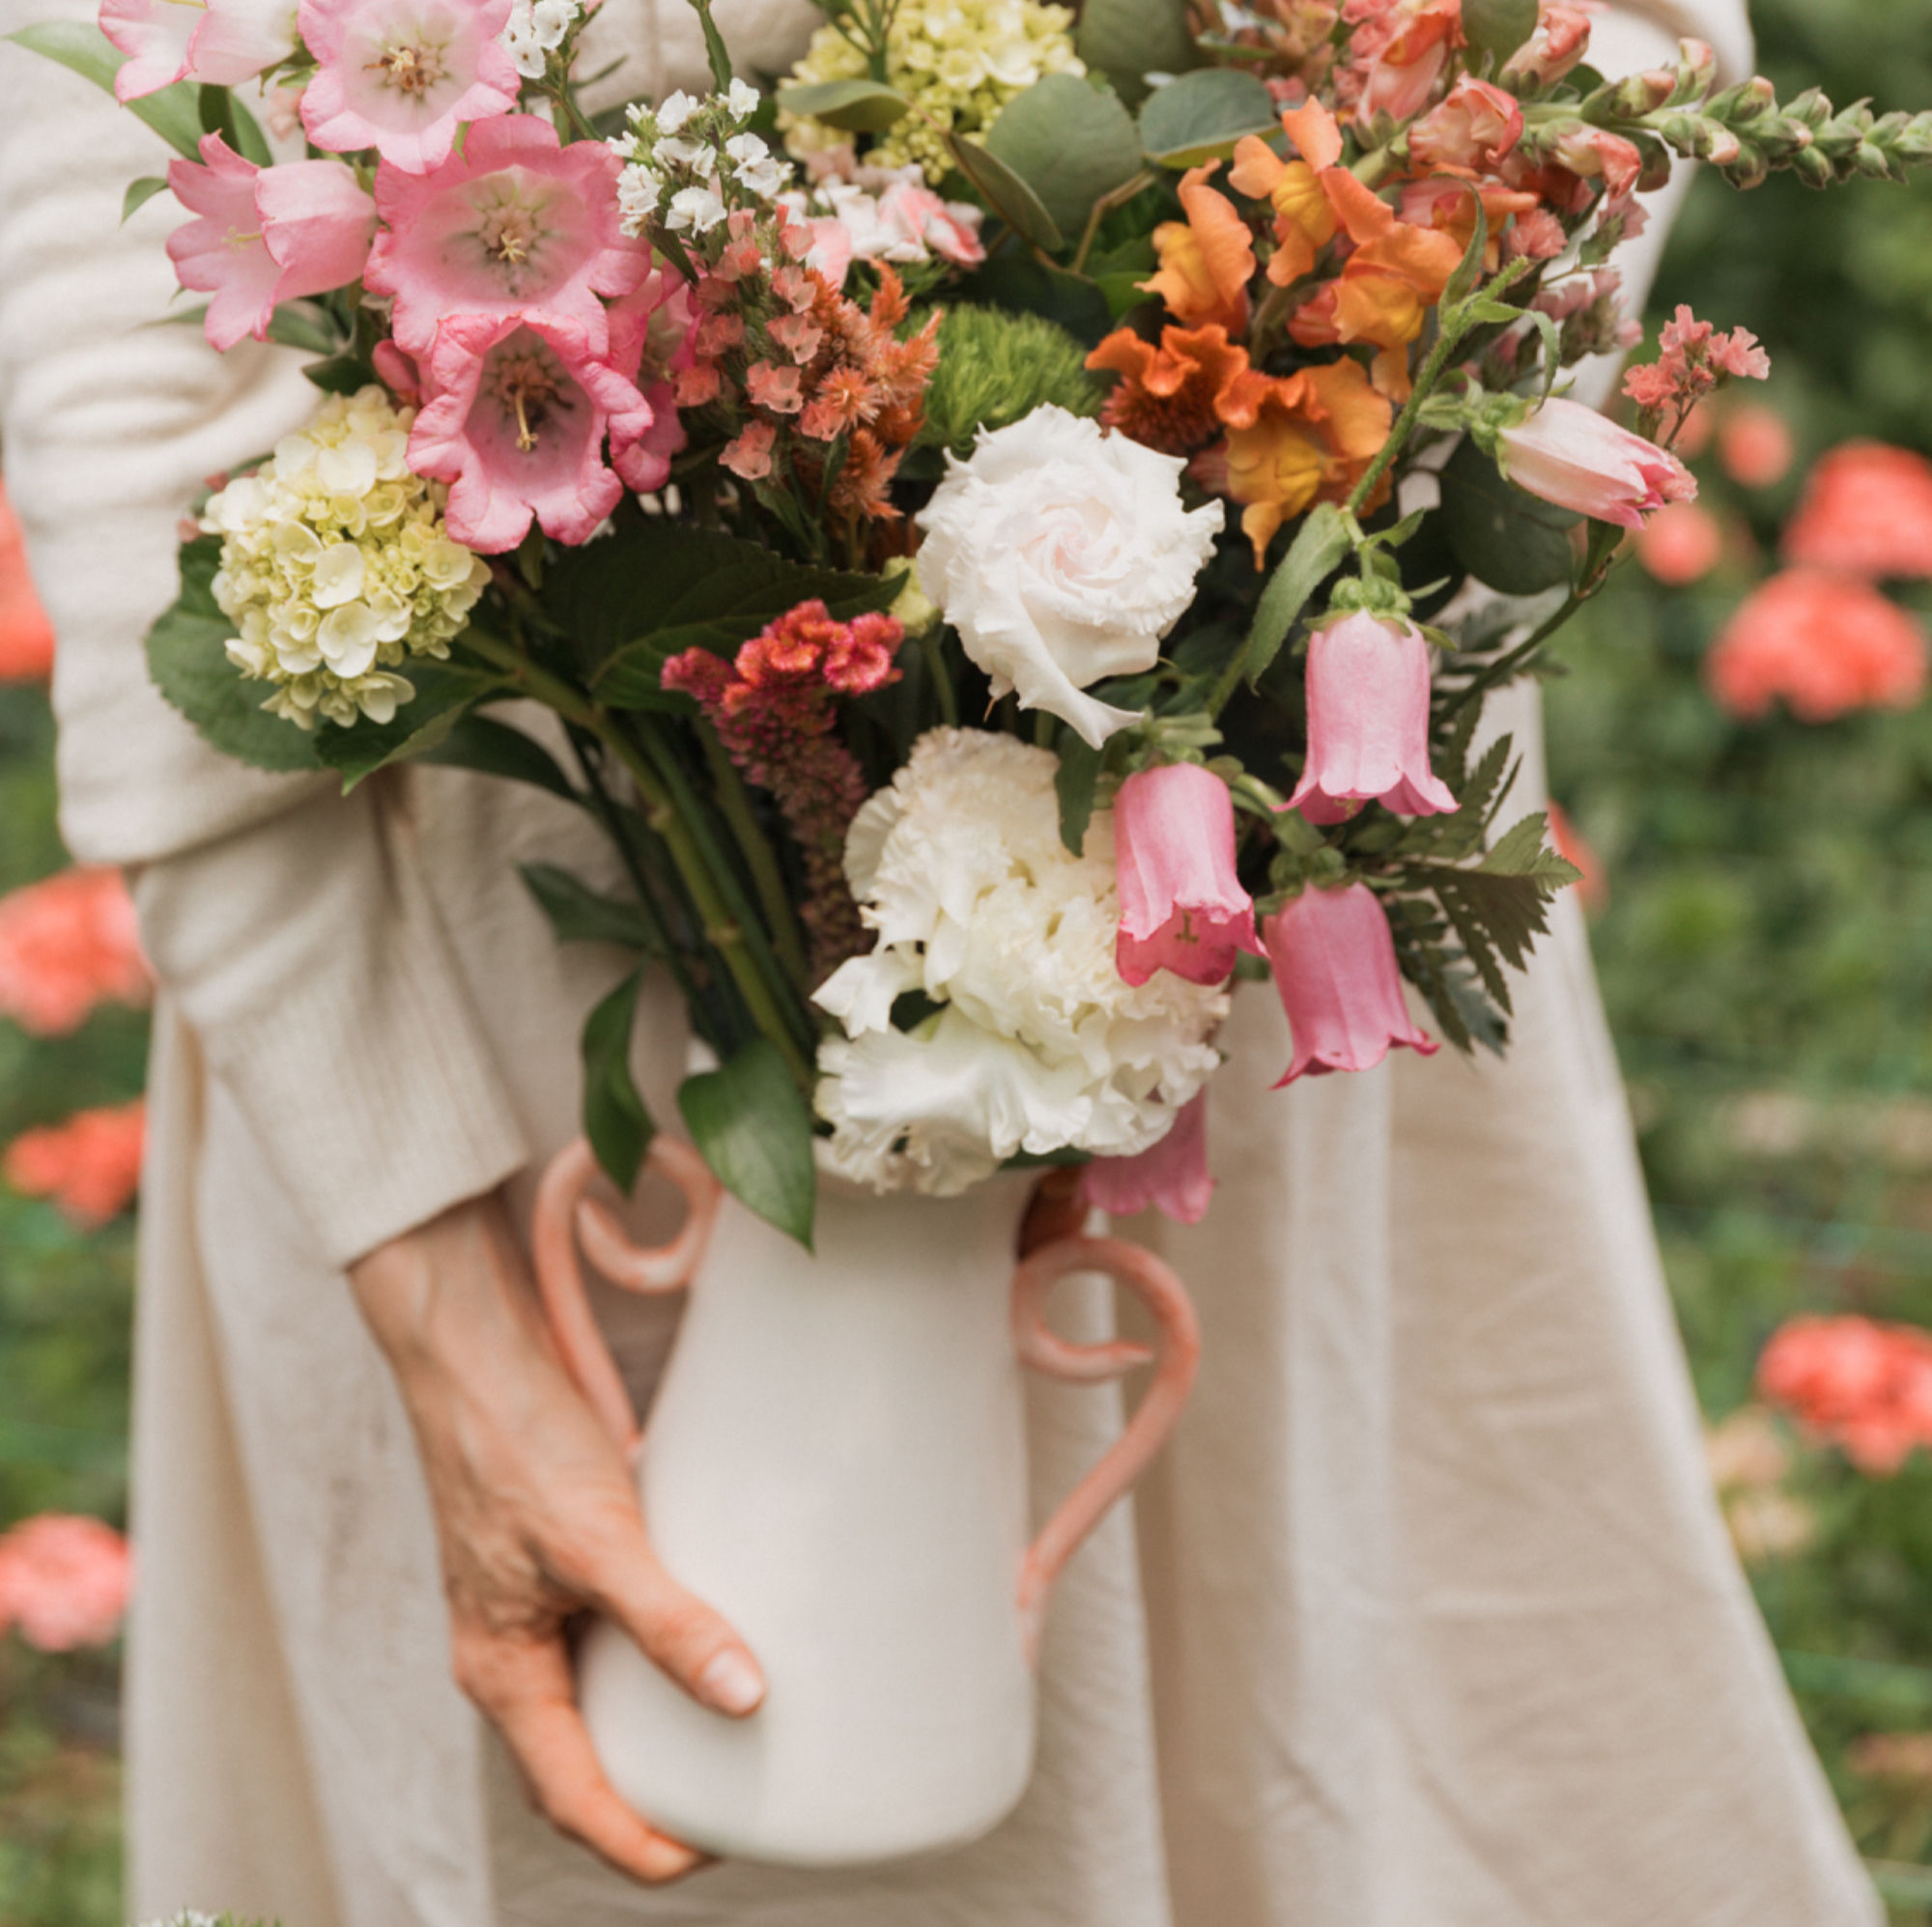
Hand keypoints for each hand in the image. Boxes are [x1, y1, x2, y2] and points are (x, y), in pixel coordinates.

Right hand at [348, 1189, 763, 1883]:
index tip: (715, 1852)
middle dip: (649, 1799)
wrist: (473, 1350)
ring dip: (653, 1725)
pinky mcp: (554, 1556)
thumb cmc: (513, 1442)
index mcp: (501, 1673)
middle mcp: (509, 1652)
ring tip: (734, 1729)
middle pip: (581, 1763)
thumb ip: (668, 1622)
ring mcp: (529, 1604)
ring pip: (594, 1696)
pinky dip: (654, 1648)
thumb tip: (745, 1697)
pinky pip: (605, 1628)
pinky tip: (710, 1624)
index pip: (574, 1801)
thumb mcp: (598, 1541)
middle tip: (737, 1800)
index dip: (642, 1843)